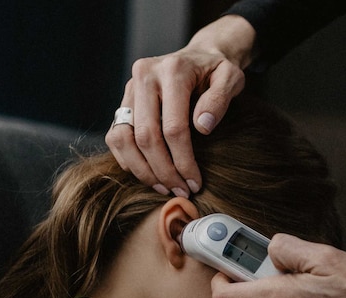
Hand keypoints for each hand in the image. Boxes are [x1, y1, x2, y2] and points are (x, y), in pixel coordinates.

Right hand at [106, 15, 254, 196]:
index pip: (172, 127)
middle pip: (145, 136)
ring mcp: (129, 89)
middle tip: (180, 191)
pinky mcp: (122, 101)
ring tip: (164, 188)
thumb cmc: (216, 71)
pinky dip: (129, 161)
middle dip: (163, 171)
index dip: (183, 161)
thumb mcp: (231, 77)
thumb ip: (220, 98)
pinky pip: (115, 137)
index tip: (195, 182)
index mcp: (172, 70)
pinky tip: (150, 175)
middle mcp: (144, 76)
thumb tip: (202, 127)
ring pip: (122, 139)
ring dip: (142, 170)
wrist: (198, 57)